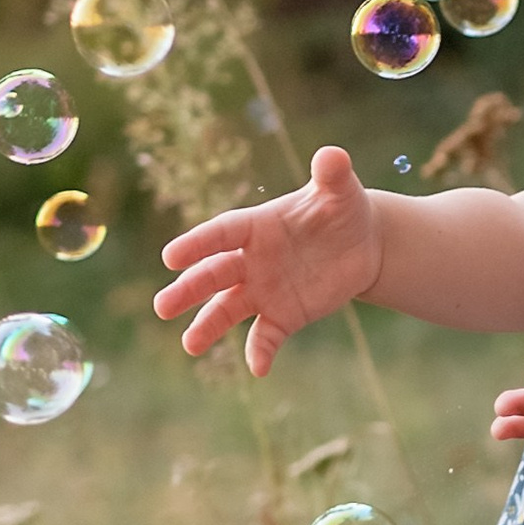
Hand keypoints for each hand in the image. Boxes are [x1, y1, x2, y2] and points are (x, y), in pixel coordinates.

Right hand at [154, 145, 380, 374]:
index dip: (197, 244)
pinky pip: (267, 335)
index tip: (170, 257)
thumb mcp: (341, 189)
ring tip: (190, 345)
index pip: (221, 233)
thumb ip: (333, 173)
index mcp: (257, 226)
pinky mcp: (283, 314)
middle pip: (213, 275)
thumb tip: (332, 155)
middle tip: (162, 307)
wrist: (361, 244)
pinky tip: (259, 369)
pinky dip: (261, 351)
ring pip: (228, 309)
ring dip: (208, 326)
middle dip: (189, 290)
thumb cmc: (342, 209)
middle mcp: (251, 260)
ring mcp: (264, 289)